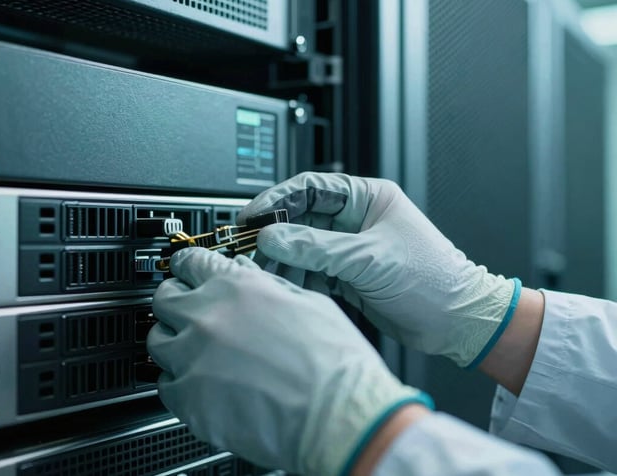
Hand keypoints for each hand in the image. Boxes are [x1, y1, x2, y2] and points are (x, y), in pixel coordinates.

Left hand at [147, 248, 430, 474]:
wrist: (338, 417)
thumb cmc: (335, 364)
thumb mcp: (309, 302)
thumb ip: (267, 286)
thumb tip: (247, 276)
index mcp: (238, 287)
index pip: (190, 262)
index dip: (186, 266)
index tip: (184, 272)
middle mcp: (208, 316)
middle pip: (164, 298)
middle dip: (174, 302)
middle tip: (187, 313)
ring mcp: (192, 357)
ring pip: (156, 340)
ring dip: (172, 342)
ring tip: (193, 353)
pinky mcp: (188, 398)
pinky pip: (164, 385)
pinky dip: (177, 383)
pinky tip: (198, 386)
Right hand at [238, 172, 520, 367]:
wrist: (457, 323)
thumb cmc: (432, 280)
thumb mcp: (368, 258)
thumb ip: (316, 247)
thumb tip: (272, 236)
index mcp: (367, 199)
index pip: (310, 188)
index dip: (277, 200)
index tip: (252, 216)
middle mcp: (357, 220)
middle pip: (302, 219)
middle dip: (277, 234)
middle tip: (252, 249)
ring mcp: (351, 249)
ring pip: (304, 247)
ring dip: (286, 260)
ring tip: (271, 274)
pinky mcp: (349, 276)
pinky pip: (312, 271)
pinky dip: (299, 279)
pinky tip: (292, 289)